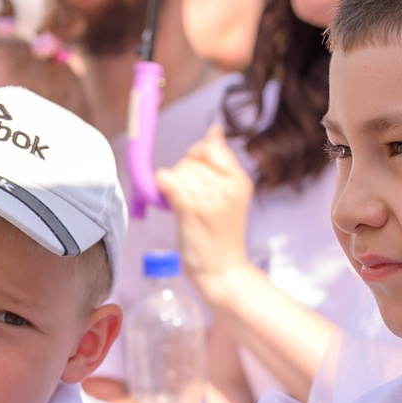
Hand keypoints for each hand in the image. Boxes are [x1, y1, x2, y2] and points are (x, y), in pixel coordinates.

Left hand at [158, 127, 255, 296]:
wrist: (223, 272)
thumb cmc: (222, 236)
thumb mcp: (231, 195)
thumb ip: (221, 163)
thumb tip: (214, 130)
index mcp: (239, 180)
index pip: (211, 146)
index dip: (196, 156)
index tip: (196, 176)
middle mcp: (227, 186)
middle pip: (190, 159)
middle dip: (184, 175)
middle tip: (192, 200)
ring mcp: (209, 198)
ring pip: (177, 171)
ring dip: (174, 188)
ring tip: (186, 209)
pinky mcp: (190, 210)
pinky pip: (166, 181)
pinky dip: (162, 189)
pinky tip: (170, 204)